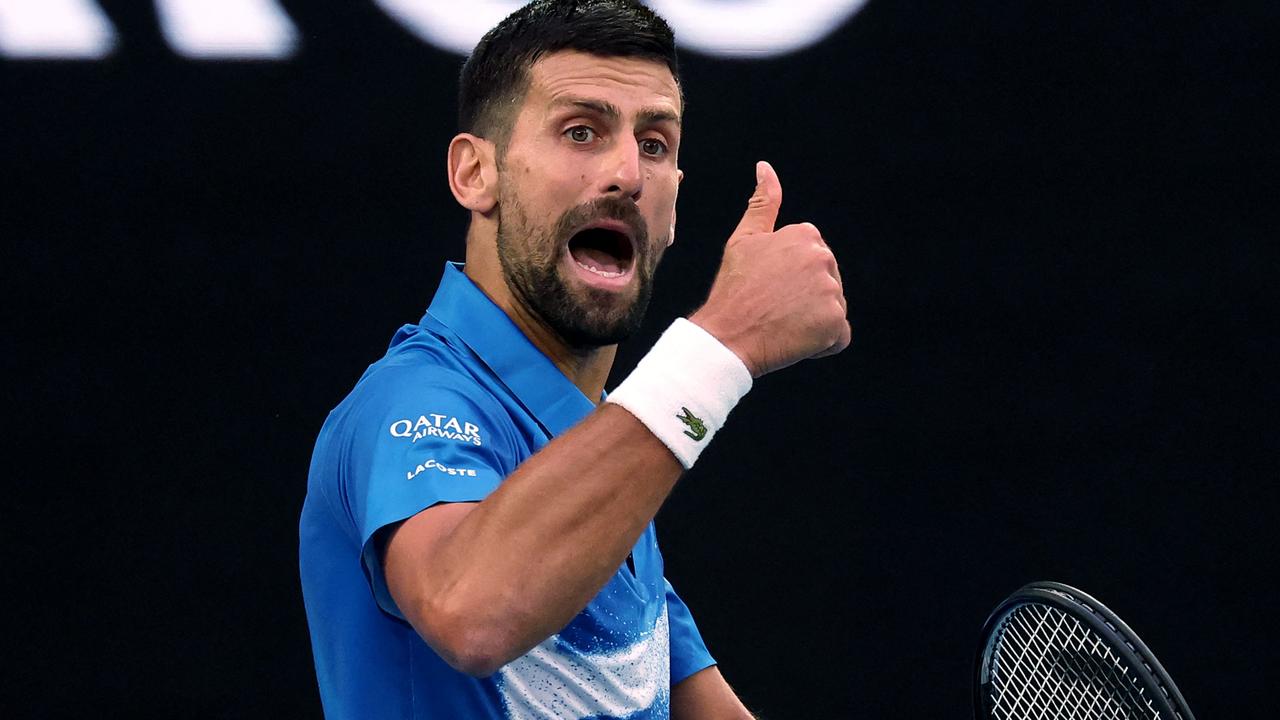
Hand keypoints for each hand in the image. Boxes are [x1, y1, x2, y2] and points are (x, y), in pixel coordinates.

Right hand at [690, 161, 850, 377]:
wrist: (726, 335)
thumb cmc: (733, 289)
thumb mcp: (744, 239)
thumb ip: (763, 202)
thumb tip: (766, 167)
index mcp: (806, 234)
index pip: (813, 263)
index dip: (791, 279)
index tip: (769, 288)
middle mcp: (823, 258)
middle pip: (827, 284)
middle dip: (806, 299)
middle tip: (774, 308)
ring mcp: (831, 291)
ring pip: (832, 310)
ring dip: (812, 322)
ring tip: (782, 324)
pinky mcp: (835, 322)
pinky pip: (838, 337)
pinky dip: (822, 344)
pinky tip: (796, 340)